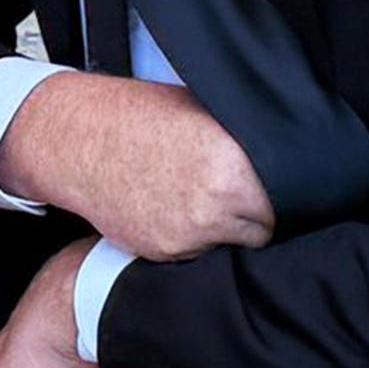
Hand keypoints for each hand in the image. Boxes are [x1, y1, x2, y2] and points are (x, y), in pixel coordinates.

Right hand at [0, 73, 272, 260]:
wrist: (80, 141)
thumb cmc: (142, 118)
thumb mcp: (204, 115)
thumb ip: (246, 144)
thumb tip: (287, 158)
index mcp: (233, 166)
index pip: (287, 200)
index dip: (282, 195)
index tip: (275, 189)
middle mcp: (214, 205)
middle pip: (264, 229)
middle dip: (256, 215)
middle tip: (237, 194)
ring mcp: (187, 234)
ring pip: (231, 244)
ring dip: (226, 229)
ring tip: (201, 197)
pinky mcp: (163, 250)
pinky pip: (196, 252)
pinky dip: (193, 237)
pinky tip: (173, 207)